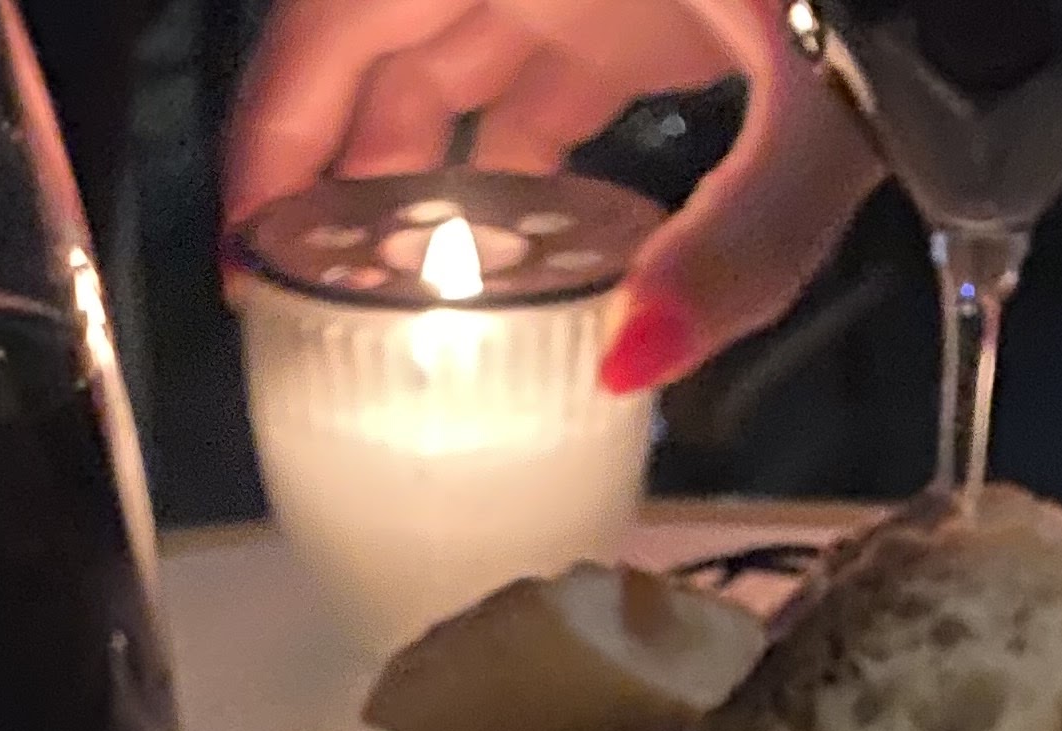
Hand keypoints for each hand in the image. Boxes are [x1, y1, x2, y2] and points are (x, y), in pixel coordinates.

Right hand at [222, 0, 885, 393]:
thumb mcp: (815, 95)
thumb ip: (740, 231)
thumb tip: (635, 366)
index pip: (326, 29)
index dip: (268, 144)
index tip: (246, 267)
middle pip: (378, 52)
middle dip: (341, 182)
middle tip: (316, 321)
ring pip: (459, 62)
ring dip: (434, 181)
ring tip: (415, 319)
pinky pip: (547, 70)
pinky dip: (528, 161)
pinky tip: (538, 267)